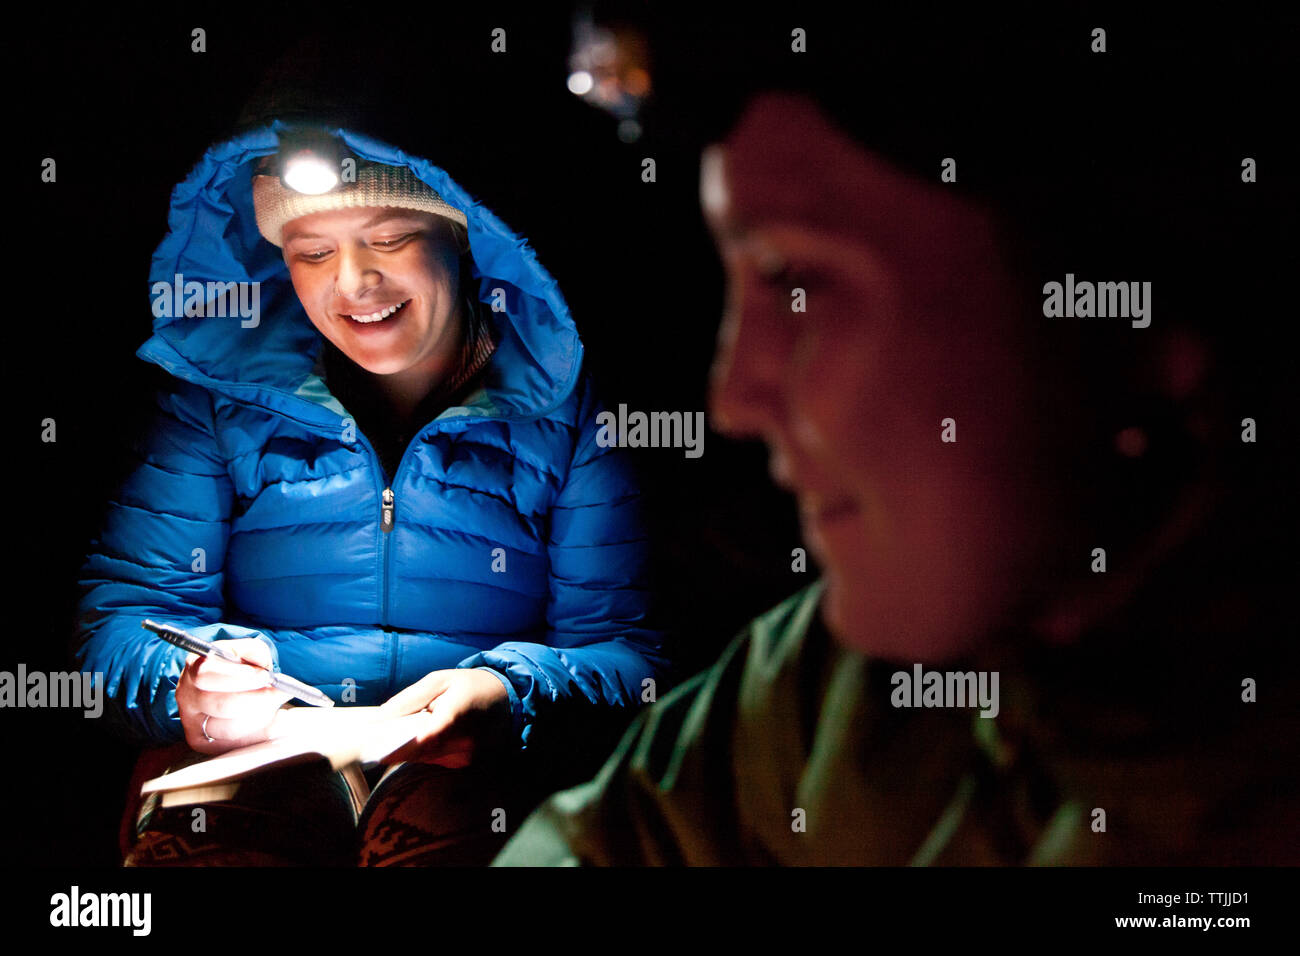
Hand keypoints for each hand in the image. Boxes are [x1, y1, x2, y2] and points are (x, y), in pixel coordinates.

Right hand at [176, 637, 291, 753]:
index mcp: (194, 670)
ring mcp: (193, 724)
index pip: (207, 675)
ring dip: (261, 716)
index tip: (265, 675)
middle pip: (221, 705)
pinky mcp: (205, 743)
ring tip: (276, 704)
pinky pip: (237, 744)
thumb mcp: (245, 651)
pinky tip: (276, 719)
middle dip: (257, 699)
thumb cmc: (238, 668)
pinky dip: (261, 732)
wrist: (229, 688)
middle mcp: (188, 698)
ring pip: (230, 729)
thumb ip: (253, 651)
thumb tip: (262, 664)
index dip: (238, 676)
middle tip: (280, 692)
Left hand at [377, 669, 511, 766]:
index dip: (400, 749)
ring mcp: (467, 756)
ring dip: (411, 749)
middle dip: (398, 747)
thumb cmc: (470, 685)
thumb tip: (380, 717)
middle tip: (379, 740)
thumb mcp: (439, 680)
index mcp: (456, 715)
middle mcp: (464, 741)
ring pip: (426, 759)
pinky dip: (426, 751)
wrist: (508, 698)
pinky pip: (436, 760)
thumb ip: (410, 699)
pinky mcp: (467, 763)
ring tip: (403, 733)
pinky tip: (426, 736)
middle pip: (420, 752)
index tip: (377, 753)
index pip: (425, 739)